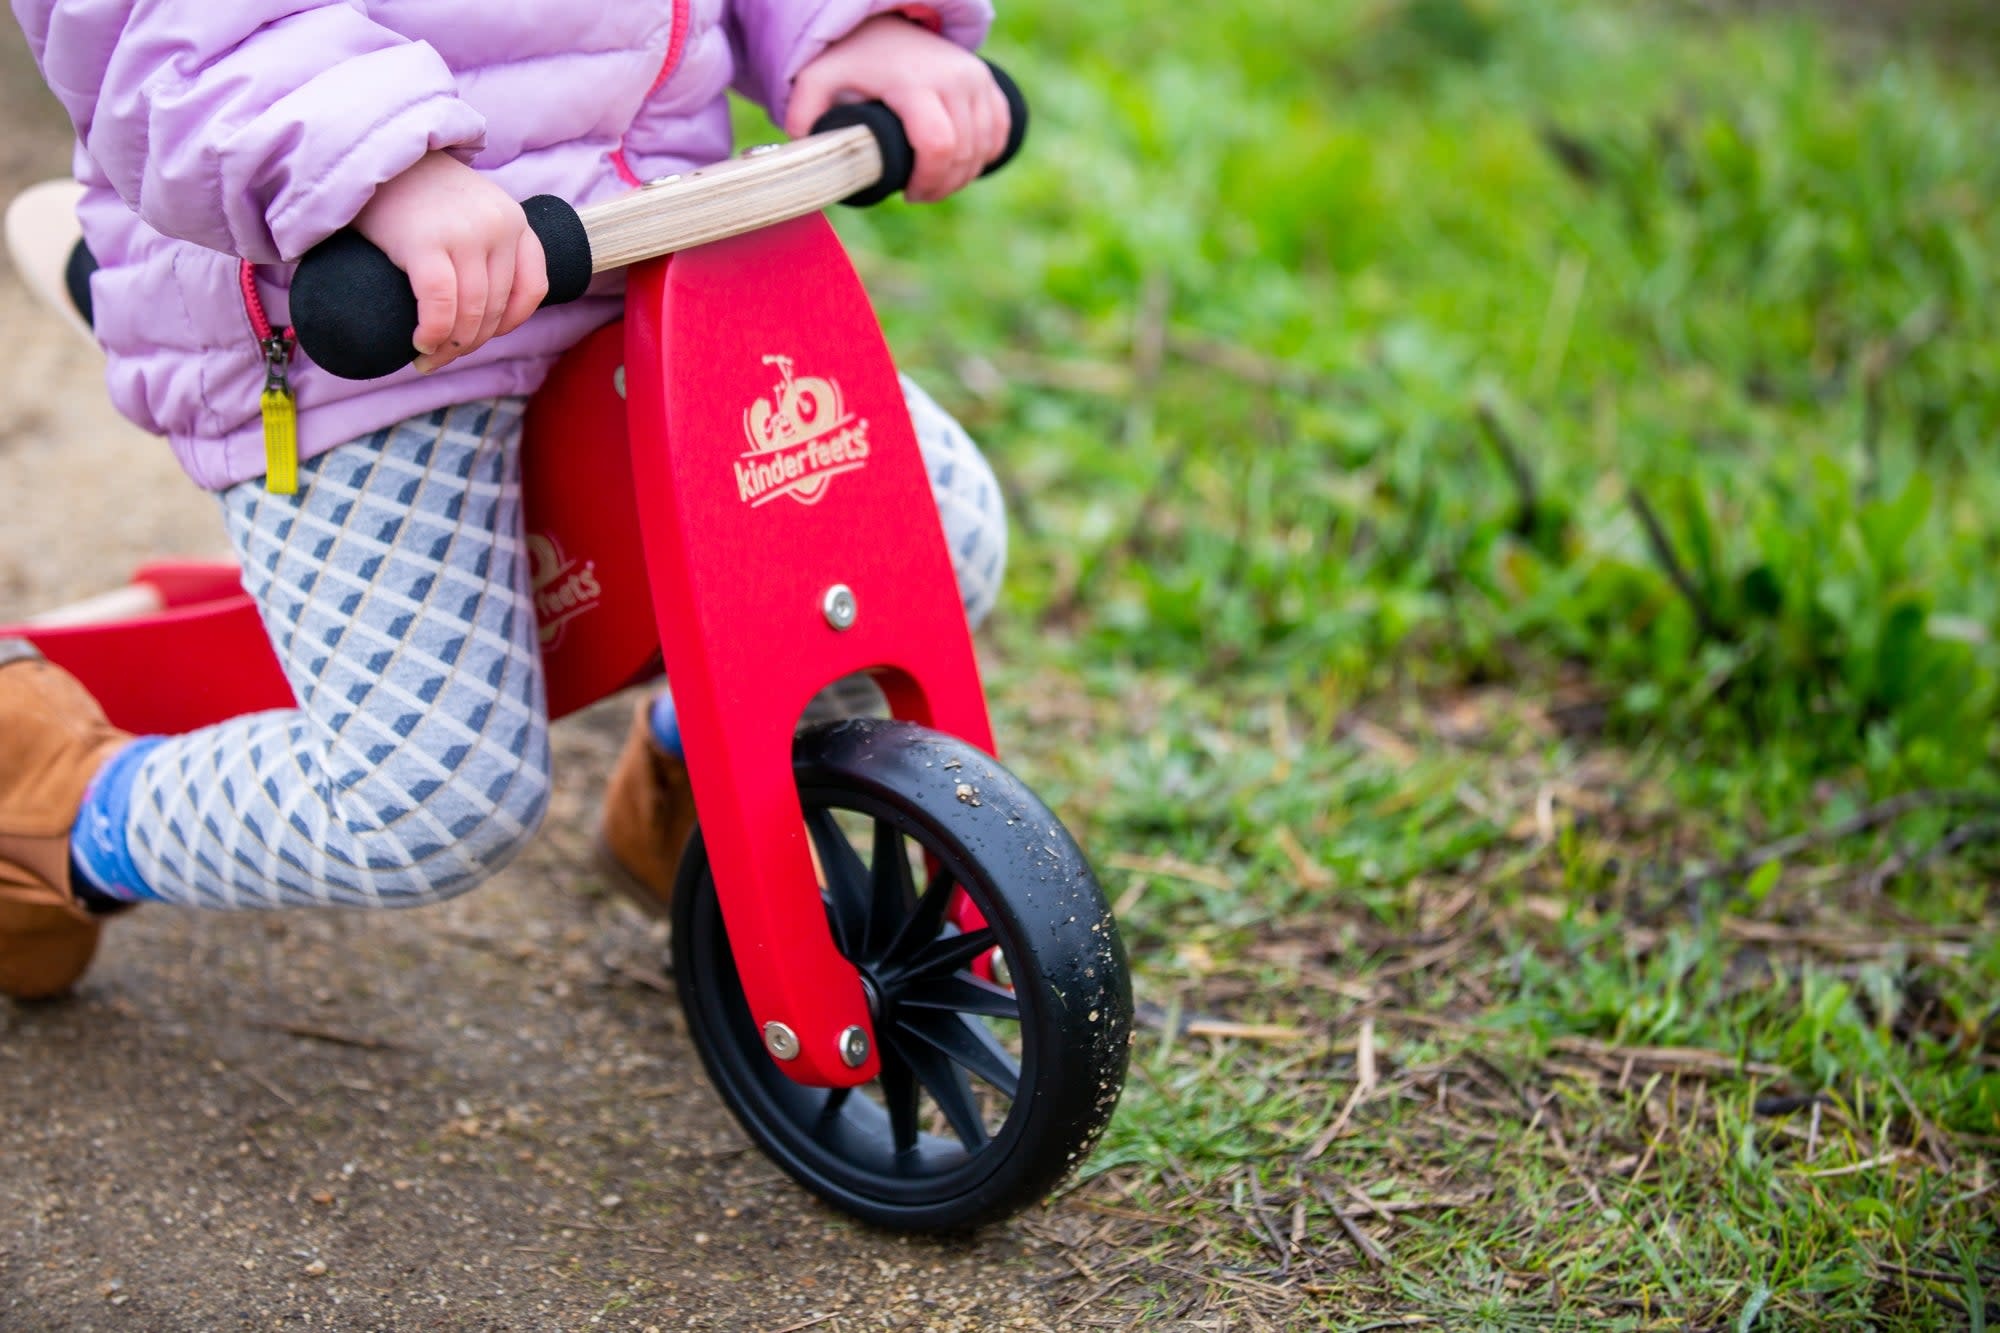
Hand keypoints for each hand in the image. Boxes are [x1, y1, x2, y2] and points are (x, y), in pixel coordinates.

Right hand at [352, 152, 548, 373]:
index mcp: (515, 220)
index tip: (481, 335)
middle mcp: (499, 226)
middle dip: (471, 343)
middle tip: (442, 357)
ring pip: (471, 312)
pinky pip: (441, 305)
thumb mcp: (470, 210)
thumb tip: (486, 307)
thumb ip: (487, 244)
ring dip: (451, 347)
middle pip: (497, 307)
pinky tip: (420, 342)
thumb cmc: (417, 192)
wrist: (372, 153)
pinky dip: (433, 332)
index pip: (532, 288)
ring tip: (427, 357)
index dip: (509, 323)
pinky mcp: (425, 241)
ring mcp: (465, 233)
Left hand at [785, 15, 1009, 202]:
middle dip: (942, 186)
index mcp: (914, 83)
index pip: (938, 145)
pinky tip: (963, 165)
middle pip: (963, 154)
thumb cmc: (851, 58)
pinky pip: (999, 132)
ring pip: (985, 148)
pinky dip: (985, 156)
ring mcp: (977, 78)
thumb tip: (803, 155)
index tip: (908, 193)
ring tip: (936, 182)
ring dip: (963, 175)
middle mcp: (954, 78)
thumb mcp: (818, 80)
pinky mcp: (989, 82)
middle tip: (918, 194)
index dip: (928, 181)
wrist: (886, 23)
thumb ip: (803, 114)